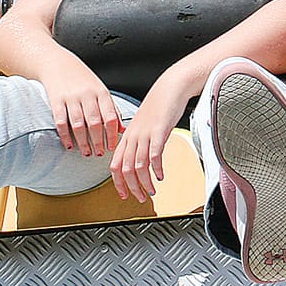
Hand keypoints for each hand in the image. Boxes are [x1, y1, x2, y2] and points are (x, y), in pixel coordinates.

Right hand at [38, 59, 122, 156]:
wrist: (57, 63)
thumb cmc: (82, 78)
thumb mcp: (100, 90)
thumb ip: (111, 109)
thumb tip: (122, 129)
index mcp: (101, 92)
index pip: (110, 117)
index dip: (112, 134)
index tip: (112, 147)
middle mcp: (87, 95)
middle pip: (94, 123)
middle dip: (98, 141)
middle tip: (100, 154)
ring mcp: (71, 97)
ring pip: (78, 125)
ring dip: (83, 142)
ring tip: (87, 153)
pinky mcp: (56, 100)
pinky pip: (61, 122)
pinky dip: (65, 136)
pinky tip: (69, 145)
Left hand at [111, 78, 187, 201]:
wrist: (169, 88)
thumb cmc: (158, 105)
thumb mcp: (144, 125)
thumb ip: (139, 141)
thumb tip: (140, 159)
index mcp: (127, 136)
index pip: (115, 164)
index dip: (118, 182)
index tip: (124, 194)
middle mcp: (133, 136)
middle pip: (125, 169)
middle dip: (132, 187)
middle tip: (140, 198)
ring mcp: (145, 134)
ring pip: (138, 165)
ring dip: (144, 182)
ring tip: (152, 191)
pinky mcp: (158, 131)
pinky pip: (154, 155)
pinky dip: (156, 169)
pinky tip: (160, 176)